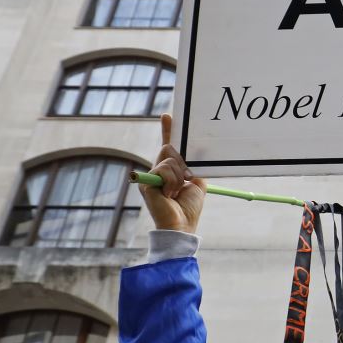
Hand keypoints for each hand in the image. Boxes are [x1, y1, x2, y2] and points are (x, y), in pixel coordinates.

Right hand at [137, 115, 206, 233]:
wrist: (182, 226)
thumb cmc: (188, 208)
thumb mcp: (197, 183)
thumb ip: (193, 168)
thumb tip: (196, 155)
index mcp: (169, 170)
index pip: (168, 145)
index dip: (168, 130)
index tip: (167, 116)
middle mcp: (157, 171)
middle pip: (169, 147)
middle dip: (182, 161)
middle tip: (187, 178)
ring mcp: (150, 176)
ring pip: (169, 159)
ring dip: (179, 176)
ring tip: (176, 192)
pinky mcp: (145, 182)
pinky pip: (164, 169)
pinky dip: (172, 181)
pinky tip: (169, 194)